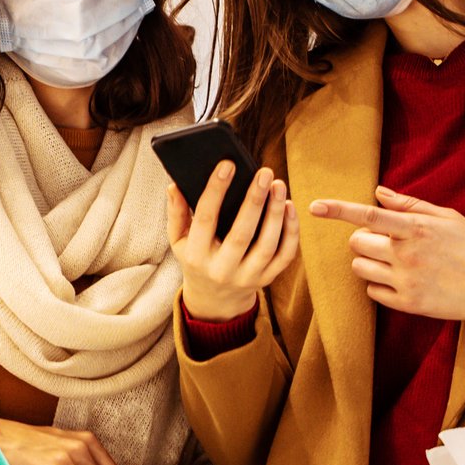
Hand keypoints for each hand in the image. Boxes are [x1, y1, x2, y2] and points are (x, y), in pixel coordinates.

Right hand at [166, 162, 299, 321]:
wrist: (215, 299)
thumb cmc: (196, 258)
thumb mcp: (179, 240)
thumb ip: (176, 213)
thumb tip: (174, 185)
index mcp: (197, 256)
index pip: (205, 220)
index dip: (216, 191)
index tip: (227, 165)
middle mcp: (222, 270)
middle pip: (241, 234)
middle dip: (254, 201)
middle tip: (264, 172)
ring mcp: (247, 277)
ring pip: (267, 245)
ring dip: (276, 213)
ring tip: (278, 185)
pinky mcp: (267, 279)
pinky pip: (284, 255)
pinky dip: (291, 231)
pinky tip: (289, 207)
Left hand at [309, 185, 464, 327]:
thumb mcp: (447, 218)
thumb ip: (410, 205)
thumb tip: (377, 192)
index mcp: (417, 229)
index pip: (369, 216)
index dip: (339, 210)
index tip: (315, 206)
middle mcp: (407, 255)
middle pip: (356, 243)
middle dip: (363, 240)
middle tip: (385, 242)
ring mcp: (406, 281)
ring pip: (359, 267)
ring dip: (368, 261)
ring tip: (393, 260)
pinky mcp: (407, 304)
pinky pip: (372, 291)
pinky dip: (379, 284)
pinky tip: (402, 279)